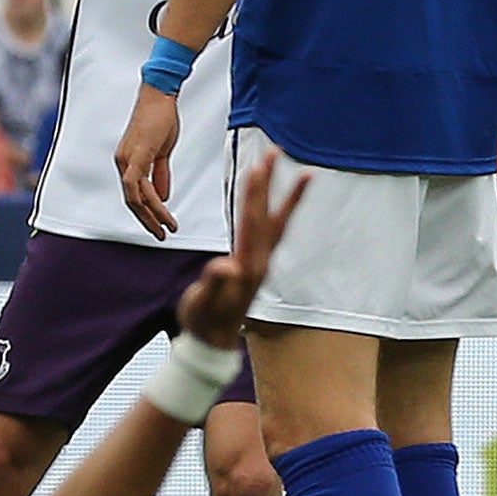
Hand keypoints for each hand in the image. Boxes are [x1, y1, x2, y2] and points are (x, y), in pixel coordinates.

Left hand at [115, 83, 181, 238]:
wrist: (160, 96)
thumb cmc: (161, 119)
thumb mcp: (163, 151)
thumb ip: (161, 174)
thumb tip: (162, 196)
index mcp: (128, 163)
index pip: (135, 195)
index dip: (147, 212)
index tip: (161, 225)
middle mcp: (122, 163)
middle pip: (132, 200)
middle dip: (147, 220)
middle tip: (162, 235)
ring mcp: (127, 159)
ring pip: (136, 195)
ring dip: (152, 214)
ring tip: (167, 227)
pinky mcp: (136, 153)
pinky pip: (136, 182)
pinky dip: (147, 198)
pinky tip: (160, 208)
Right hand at [176, 151, 309, 347]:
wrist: (215, 342)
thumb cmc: (205, 322)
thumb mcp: (202, 304)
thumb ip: (213, 285)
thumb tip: (224, 266)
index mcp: (248, 265)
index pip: (253, 221)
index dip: (254, 195)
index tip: (257, 169)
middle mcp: (260, 259)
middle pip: (268, 214)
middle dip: (270, 183)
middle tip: (275, 152)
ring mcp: (261, 261)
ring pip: (276, 221)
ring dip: (282, 195)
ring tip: (294, 170)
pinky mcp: (257, 264)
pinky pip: (272, 231)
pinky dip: (278, 212)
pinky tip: (278, 201)